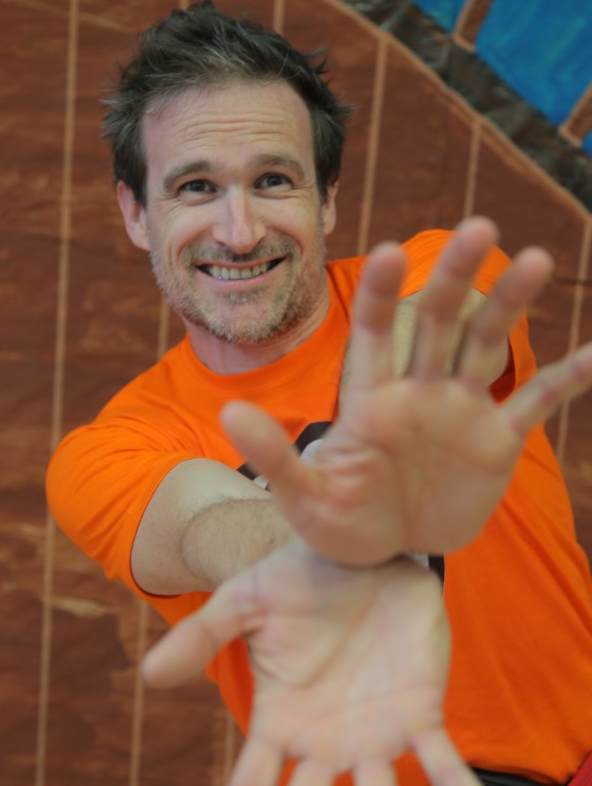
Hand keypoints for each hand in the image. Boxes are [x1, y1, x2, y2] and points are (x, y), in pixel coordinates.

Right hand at [142, 543, 503, 785]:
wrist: (359, 549)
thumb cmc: (297, 579)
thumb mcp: (243, 602)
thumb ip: (201, 638)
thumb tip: (147, 676)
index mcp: (279, 721)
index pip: (250, 783)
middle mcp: (324, 742)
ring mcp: (374, 733)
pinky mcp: (420, 712)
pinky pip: (444, 763)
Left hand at [221, 218, 591, 564]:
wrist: (384, 557)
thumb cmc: (338, 525)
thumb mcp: (302, 499)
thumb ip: (275, 457)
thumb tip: (228, 415)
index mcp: (370, 399)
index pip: (376, 333)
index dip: (384, 295)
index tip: (391, 251)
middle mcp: (417, 391)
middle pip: (439, 323)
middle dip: (457, 278)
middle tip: (480, 228)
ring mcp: (458, 411)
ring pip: (486, 346)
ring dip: (509, 306)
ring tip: (536, 260)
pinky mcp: (494, 442)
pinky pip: (532, 404)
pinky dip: (563, 381)